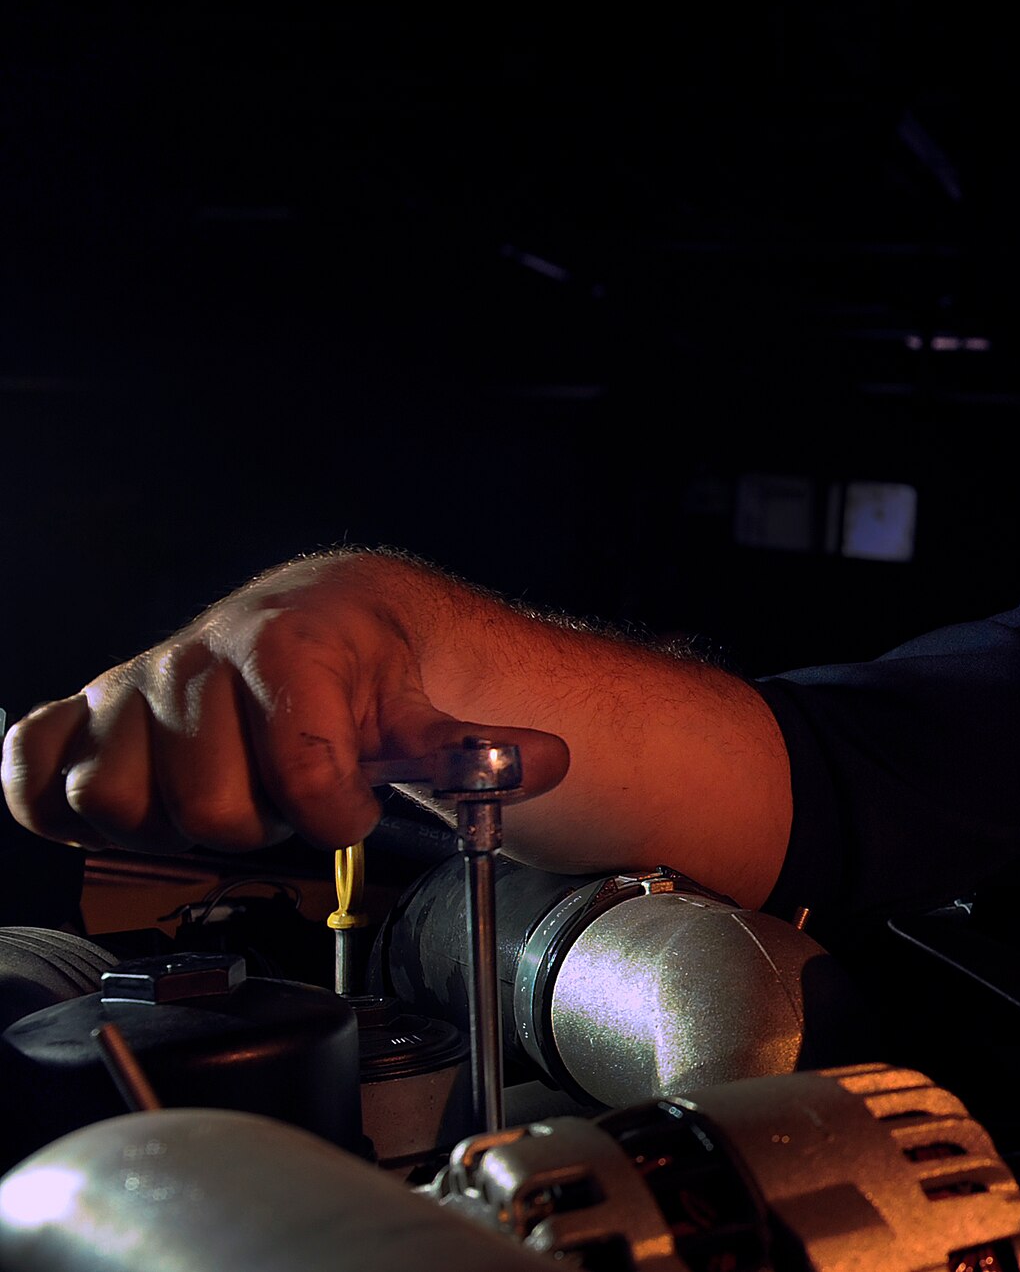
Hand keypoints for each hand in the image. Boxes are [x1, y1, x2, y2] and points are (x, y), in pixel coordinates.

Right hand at [2, 553, 567, 854]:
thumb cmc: (363, 667)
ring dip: (173, 821)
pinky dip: (62, 802)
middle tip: (283, 795)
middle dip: (259, 822)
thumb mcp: (426, 710)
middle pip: (204, 809)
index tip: (348, 800)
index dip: (333, 811)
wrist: (315, 615)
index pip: (298, 779)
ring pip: (109, 804)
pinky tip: (136, 795)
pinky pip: (29, 774)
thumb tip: (549, 761)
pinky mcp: (76, 715)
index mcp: (286, 653)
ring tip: (223, 792)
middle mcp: (193, 663)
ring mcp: (128, 689)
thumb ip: (483, 750)